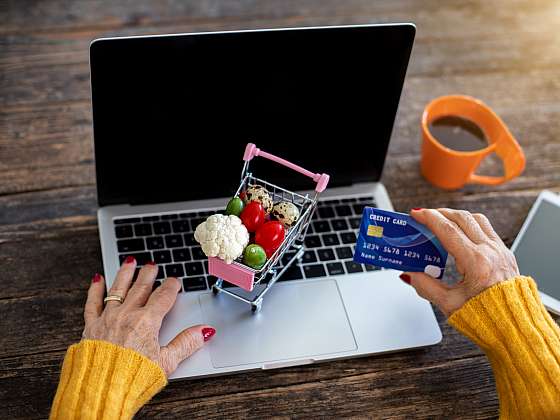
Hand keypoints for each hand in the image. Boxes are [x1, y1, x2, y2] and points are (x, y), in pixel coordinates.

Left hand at [82, 257, 215, 376]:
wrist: (102, 388)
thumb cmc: (133, 378)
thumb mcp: (167, 362)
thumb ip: (186, 343)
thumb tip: (204, 332)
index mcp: (147, 322)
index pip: (163, 297)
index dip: (171, 286)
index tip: (174, 281)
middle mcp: (127, 315)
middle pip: (141, 288)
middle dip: (149, 274)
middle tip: (153, 265)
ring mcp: (107, 318)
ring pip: (118, 289)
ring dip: (125, 274)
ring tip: (130, 263)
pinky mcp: (91, 327)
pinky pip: (92, 303)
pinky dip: (95, 290)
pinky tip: (98, 279)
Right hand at [400, 208, 519, 316]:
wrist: (515, 328)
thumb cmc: (488, 319)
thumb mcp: (449, 305)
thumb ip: (425, 287)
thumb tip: (410, 275)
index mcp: (476, 263)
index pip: (448, 230)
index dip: (429, 218)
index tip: (417, 214)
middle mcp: (490, 252)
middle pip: (462, 219)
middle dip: (440, 213)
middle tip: (425, 216)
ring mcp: (500, 251)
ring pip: (477, 219)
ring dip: (457, 216)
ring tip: (442, 220)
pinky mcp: (505, 254)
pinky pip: (487, 229)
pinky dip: (471, 224)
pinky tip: (461, 232)